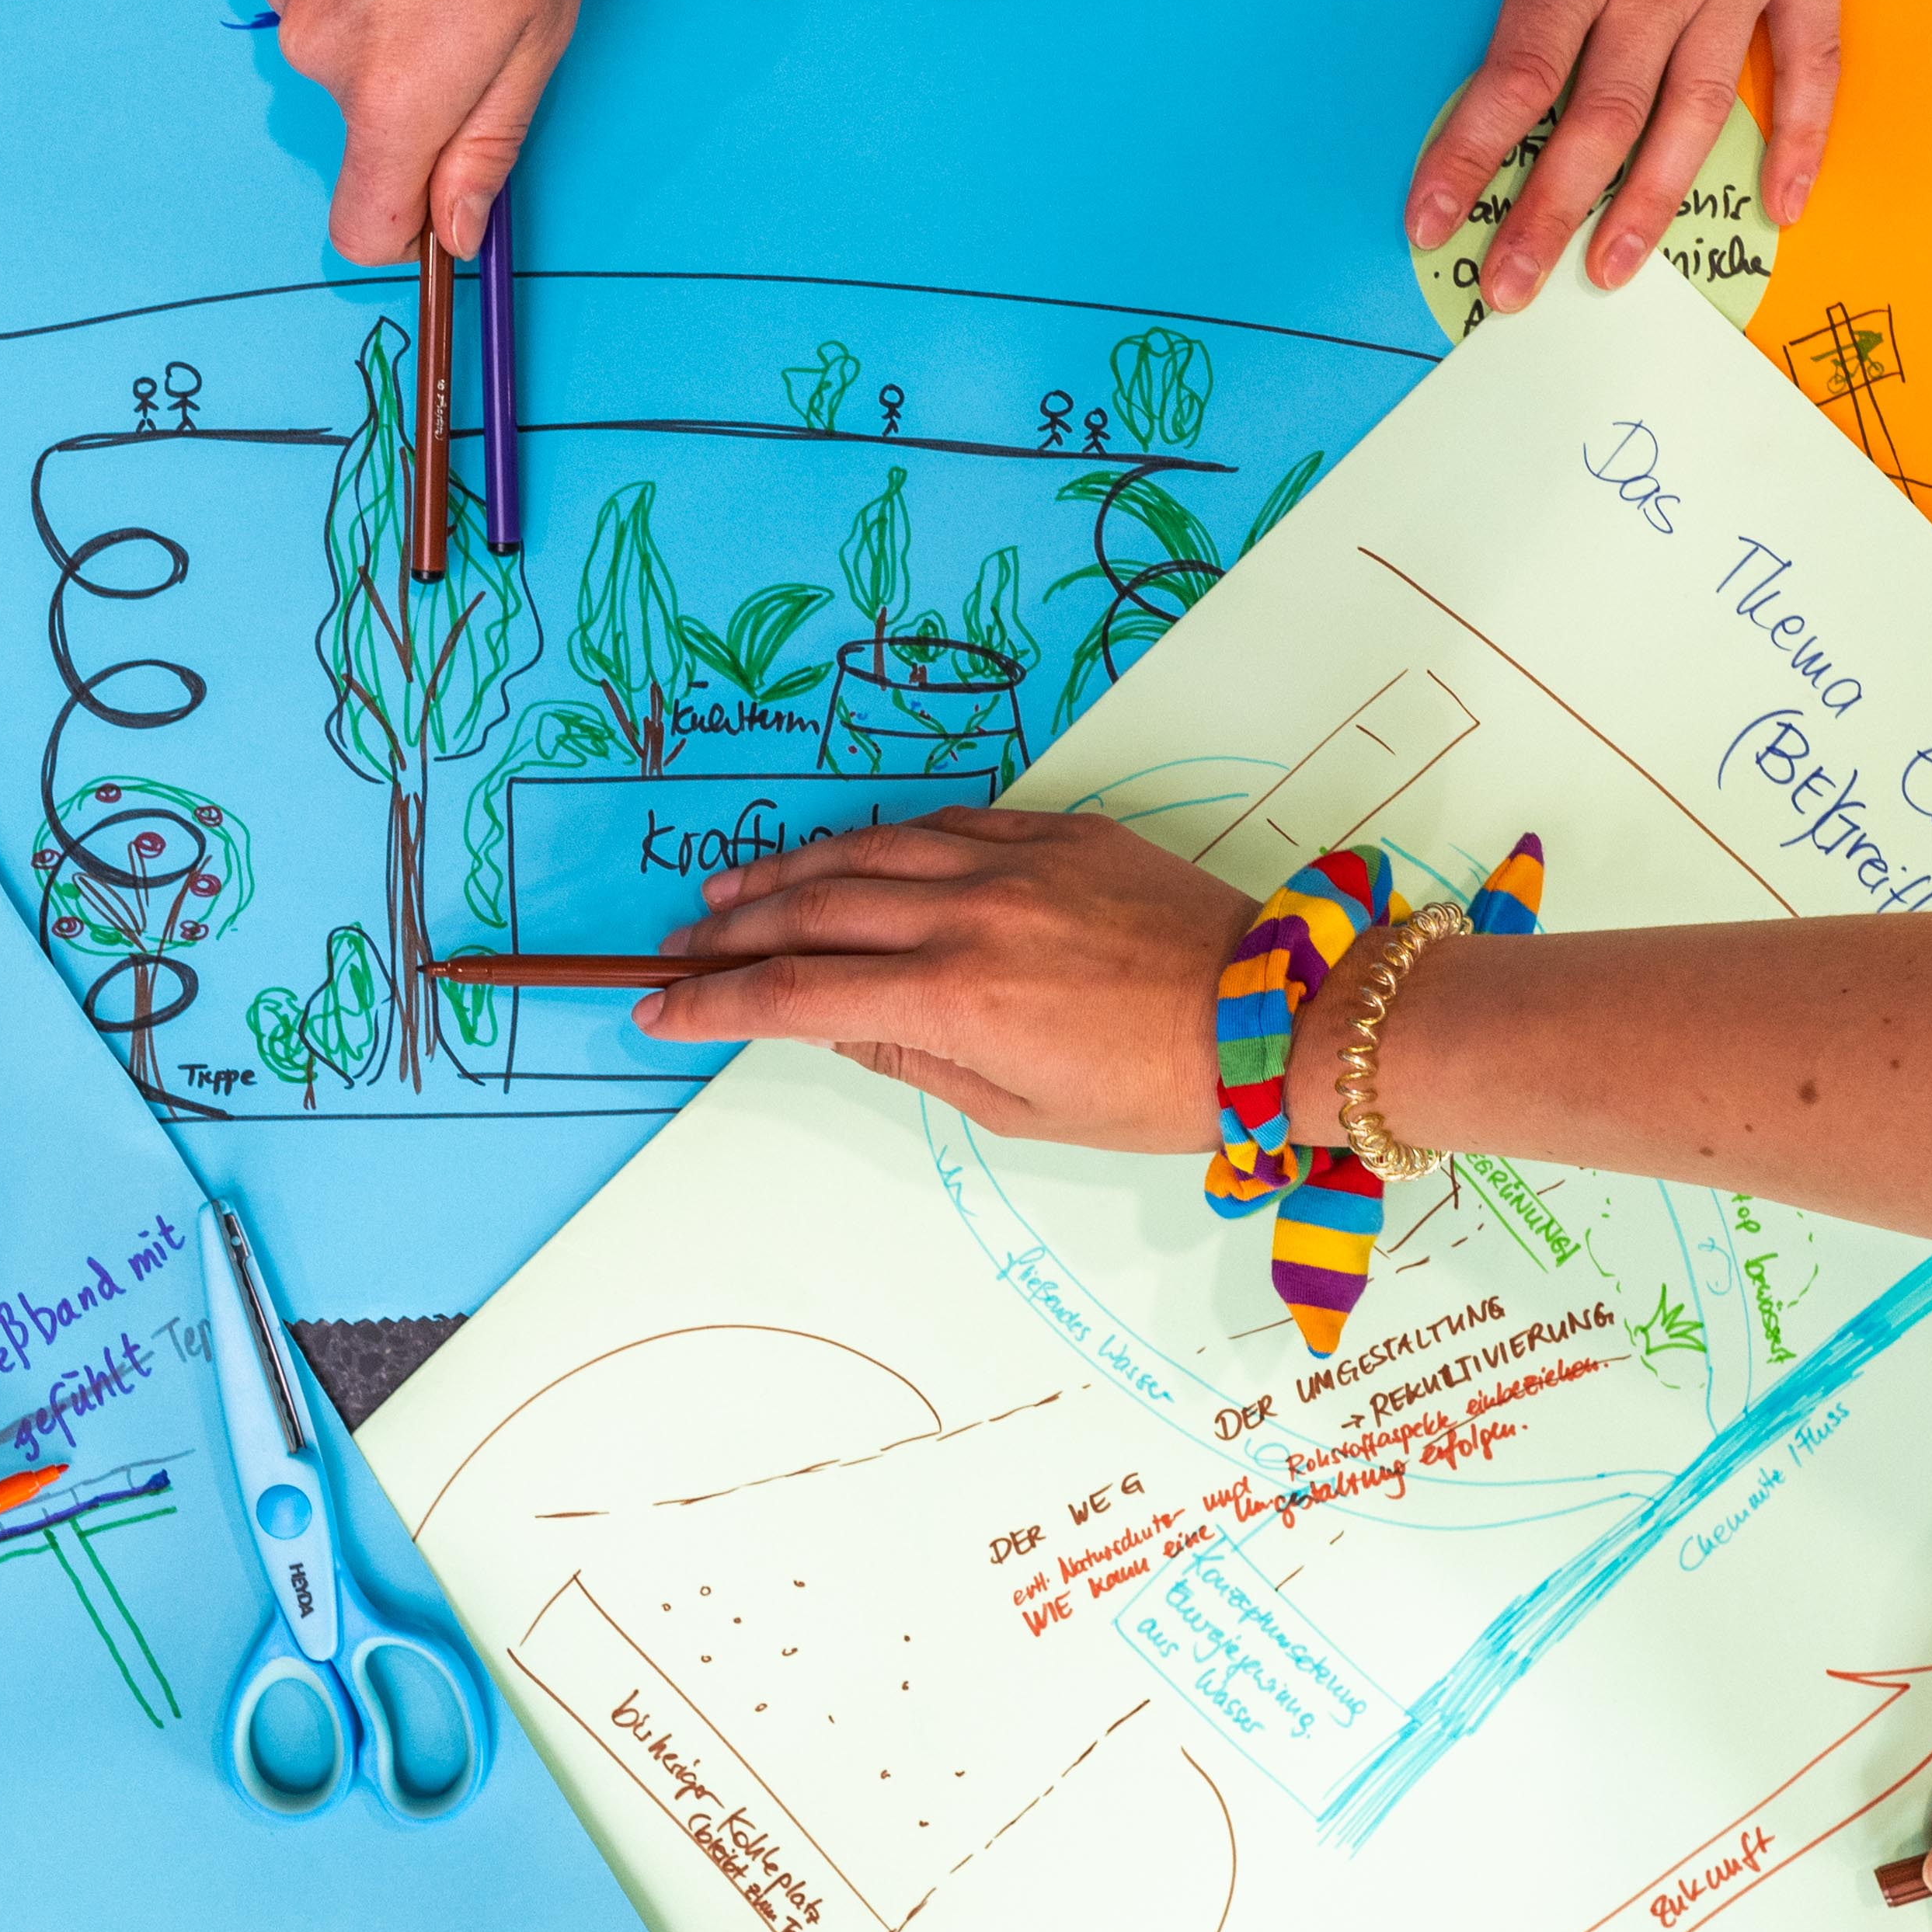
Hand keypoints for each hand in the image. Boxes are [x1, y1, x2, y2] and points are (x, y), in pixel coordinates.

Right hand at [235, 0, 599, 263]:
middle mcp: (317, 54)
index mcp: (393, 97)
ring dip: (376, 9)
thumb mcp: (541, 35)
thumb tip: (454, 233)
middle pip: (359, 119)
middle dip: (410, 81)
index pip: (362, 228)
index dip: (407, 219)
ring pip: (330, 42)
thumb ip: (487, 149)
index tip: (441, 182)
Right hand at [629, 808, 1249, 1145]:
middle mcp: (967, 918)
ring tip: (731, 889)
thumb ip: (911, 1057)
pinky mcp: (1055, 833)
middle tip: (679, 943)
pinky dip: (879, 841)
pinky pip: (940, 824)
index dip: (712, 1004)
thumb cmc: (1154, 1086)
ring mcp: (1010, 864)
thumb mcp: (1016, 1107)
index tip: (661, 1011)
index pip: (793, 994)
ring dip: (786, 871)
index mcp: (953, 1001)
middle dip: (730, 930)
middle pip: (810, 910)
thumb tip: (836, 1023)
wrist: (1270, 1017)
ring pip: (864, 853)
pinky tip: (845, 855)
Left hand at [1361, 0, 1875, 306]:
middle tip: (1510, 292)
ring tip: (1612, 273)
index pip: (1516, 74)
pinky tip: (1783, 209)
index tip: (1432, 220)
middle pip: (1599, 122)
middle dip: (1547, 216)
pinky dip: (1801, 141)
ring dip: (1651, 205)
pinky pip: (1812, 68)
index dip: (1468, 156)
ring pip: (1695, 117)